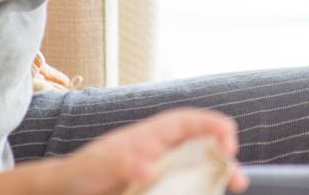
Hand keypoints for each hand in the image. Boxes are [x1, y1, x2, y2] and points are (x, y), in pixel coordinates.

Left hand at [53, 109, 246, 194]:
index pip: (189, 121)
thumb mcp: (102, 165)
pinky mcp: (160, 188)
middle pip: (202, 145)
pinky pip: (186, 187)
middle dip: (224, 156)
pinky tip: (209, 193)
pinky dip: (200, 189)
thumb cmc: (84, 170)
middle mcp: (163, 149)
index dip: (212, 125)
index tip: (227, 140)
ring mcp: (163, 169)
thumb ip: (126, 163)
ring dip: (217, 175)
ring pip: (198, 167)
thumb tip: (150, 167)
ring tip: (234, 186)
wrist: (70, 190)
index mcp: (152, 134)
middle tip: (238, 176)